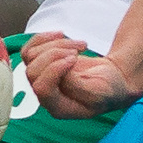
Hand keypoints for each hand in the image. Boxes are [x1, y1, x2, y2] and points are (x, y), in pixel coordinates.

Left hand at [20, 34, 141, 119]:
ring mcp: (41, 79)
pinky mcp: (41, 64)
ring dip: (55, 44)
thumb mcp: (99, 92)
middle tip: (77, 51)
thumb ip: (77, 85)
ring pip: (31, 56)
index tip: (75, 58)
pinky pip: (30, 48)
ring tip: (80, 45)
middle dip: (54, 54)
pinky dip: (44, 38)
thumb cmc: (108, 89)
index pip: (42, 89)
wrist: (112, 79)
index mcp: (58, 108)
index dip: (54, 70)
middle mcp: (46, 95)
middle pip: (33, 72)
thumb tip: (60, 69)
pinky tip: (62, 35)